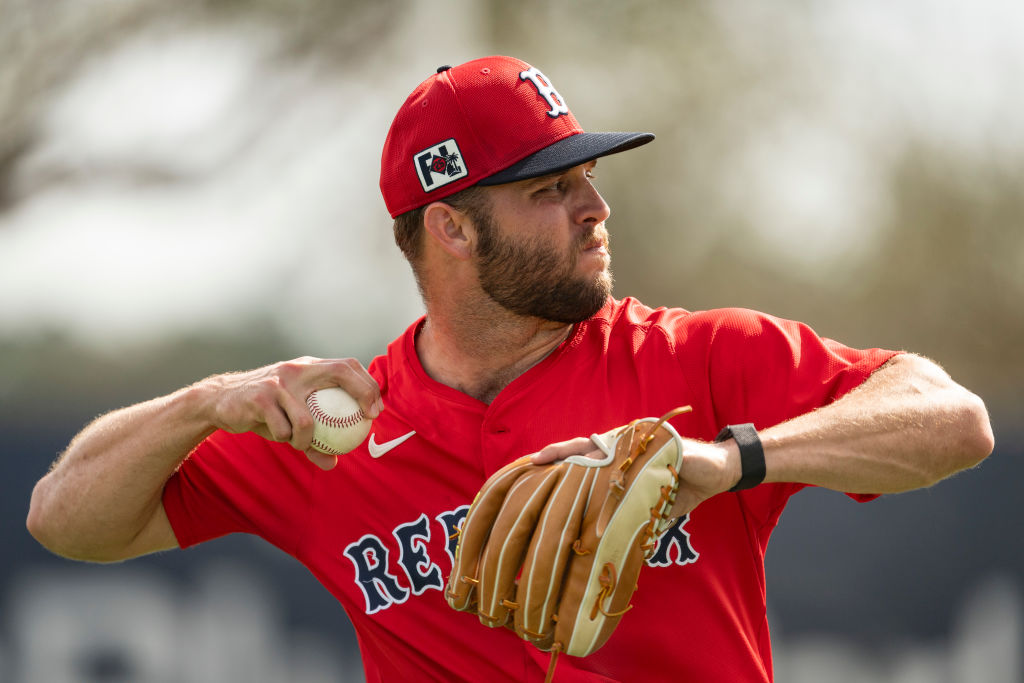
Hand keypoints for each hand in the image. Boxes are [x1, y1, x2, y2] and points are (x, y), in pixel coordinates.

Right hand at [201, 357, 381, 469]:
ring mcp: (278, 381)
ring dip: (306, 440)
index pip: (347, 365)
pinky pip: (283, 429)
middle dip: (362, 392)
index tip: (376, 410)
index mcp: (309, 368)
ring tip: (298, 443)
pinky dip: (285, 439)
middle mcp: (297, 369)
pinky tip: (280, 437)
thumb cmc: (265, 413)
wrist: (220, 403)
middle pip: (339, 372)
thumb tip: (333, 463)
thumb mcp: (290, 423)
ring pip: (307, 418)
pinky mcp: (260, 396)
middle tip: (366, 419)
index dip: (367, 384)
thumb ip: (313, 441)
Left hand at [531, 435, 740, 516]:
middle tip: (535, 460)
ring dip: (579, 452)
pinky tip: (598, 464)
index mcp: (621, 458)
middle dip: (560, 452)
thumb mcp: (649, 502)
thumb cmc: (681, 486)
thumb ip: (629, 515)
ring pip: (602, 444)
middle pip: (586, 446)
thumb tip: (613, 544)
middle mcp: (626, 445)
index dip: (562, 460)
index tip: (534, 466)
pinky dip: (615, 459)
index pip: (586, 457)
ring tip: (554, 459)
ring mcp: (640, 441)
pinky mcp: (658, 442)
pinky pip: (632, 450)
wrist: (719, 471)